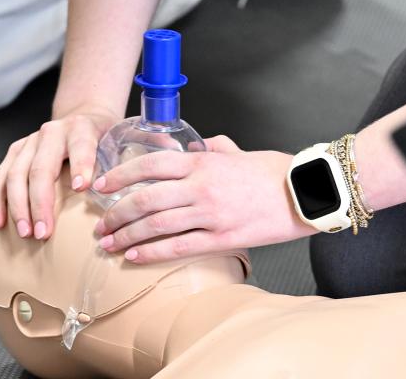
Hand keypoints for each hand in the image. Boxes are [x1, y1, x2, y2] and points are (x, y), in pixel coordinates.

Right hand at [0, 106, 118, 240]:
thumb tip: (130, 196)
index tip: (82, 187)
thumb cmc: (101, 139)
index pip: (80, 145)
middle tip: (43, 233)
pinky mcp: (15, 151)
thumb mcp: (116, 144)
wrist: (81, 115)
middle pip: (41, 167)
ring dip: (17, 206)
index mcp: (81, 128)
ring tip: (24, 233)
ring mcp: (30, 141)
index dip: (81, 164)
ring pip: (15, 174)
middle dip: (40, 202)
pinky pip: (1, 177)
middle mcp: (52, 132)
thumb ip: (120, 165)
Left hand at [91, 137, 307, 264]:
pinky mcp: (223, 239)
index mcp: (201, 162)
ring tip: (108, 244)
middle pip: (145, 198)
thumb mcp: (235, 151)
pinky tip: (134, 256)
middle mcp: (200, 186)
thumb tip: (191, 149)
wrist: (305, 192)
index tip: (101, 187)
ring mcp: (210, 214)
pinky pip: (178, 247)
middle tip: (99, 224)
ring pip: (156, 225)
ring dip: (126, 236)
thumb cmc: (271, 171)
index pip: (148, 165)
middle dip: (116, 213)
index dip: (120, 176)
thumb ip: (209, 148)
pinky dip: (151, 252)